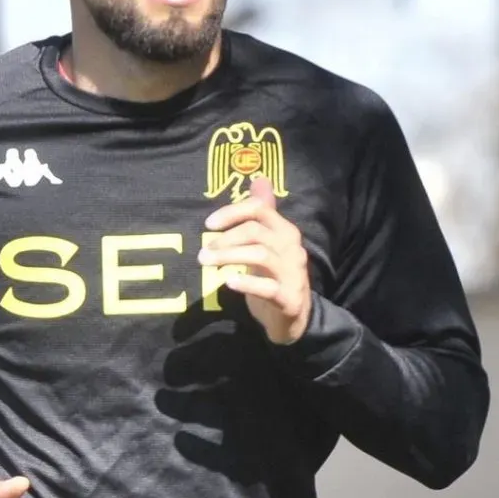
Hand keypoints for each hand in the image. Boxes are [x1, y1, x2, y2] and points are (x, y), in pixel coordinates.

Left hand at [199, 176, 311, 344]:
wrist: (295, 318)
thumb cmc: (275, 276)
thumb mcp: (269, 242)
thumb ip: (263, 213)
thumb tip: (260, 179)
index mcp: (285, 231)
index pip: (260, 209)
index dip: (232, 212)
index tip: (209, 224)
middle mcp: (292, 248)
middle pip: (256, 231)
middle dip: (225, 238)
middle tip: (203, 250)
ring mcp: (293, 273)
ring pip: (260, 255)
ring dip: (228, 256)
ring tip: (206, 261)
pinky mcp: (290, 299)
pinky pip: (267, 287)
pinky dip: (246, 283)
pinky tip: (228, 282)